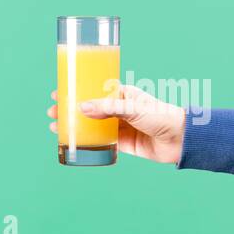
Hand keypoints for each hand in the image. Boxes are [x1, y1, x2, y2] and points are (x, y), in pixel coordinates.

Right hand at [47, 84, 185, 163]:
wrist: (182, 139)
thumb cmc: (161, 115)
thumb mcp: (133, 108)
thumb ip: (108, 108)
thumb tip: (81, 108)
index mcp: (121, 94)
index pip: (92, 89)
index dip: (74, 91)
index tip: (58, 92)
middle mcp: (118, 109)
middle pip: (88, 108)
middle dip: (69, 110)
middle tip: (52, 113)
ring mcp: (120, 126)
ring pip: (92, 126)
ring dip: (75, 126)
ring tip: (56, 129)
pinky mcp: (124, 144)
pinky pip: (102, 142)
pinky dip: (88, 142)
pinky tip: (75, 143)